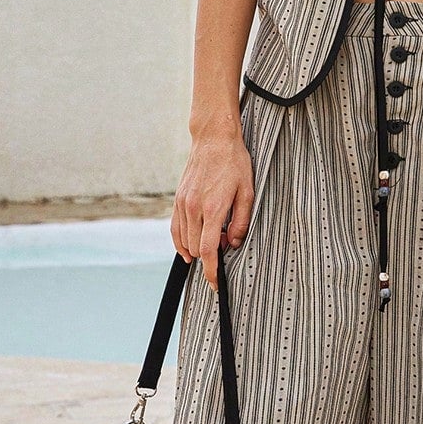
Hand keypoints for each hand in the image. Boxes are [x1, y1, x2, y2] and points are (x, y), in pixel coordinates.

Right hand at [172, 127, 254, 292]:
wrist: (213, 140)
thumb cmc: (234, 163)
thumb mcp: (247, 192)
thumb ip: (241, 221)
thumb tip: (232, 243)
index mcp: (212, 208)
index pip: (208, 250)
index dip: (212, 271)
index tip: (216, 283)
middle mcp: (193, 208)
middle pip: (195, 249)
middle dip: (210, 256)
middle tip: (226, 244)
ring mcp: (182, 204)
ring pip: (184, 241)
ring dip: (197, 249)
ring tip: (214, 239)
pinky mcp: (177, 200)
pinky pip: (175, 229)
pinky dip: (181, 242)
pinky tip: (189, 249)